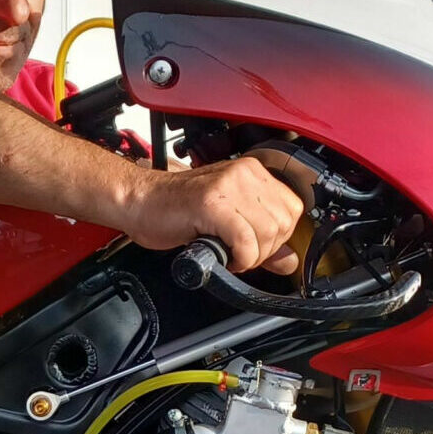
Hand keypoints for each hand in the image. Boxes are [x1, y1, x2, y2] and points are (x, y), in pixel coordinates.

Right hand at [114, 155, 304, 273]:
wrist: (140, 203)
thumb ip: (261, 241)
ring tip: (228, 254)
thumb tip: (289, 261)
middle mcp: (244, 174)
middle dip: (265, 250)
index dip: (278, 237)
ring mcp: (228, 186)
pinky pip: (246, 240)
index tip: (255, 246)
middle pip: (283, 223)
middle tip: (239, 253)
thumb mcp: (228, 223)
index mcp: (251, 173)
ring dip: (251, 256)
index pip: (292, 209)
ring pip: (268, 233)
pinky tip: (225, 257)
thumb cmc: (176, 210)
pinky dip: (240, 258)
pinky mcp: (212, 203)